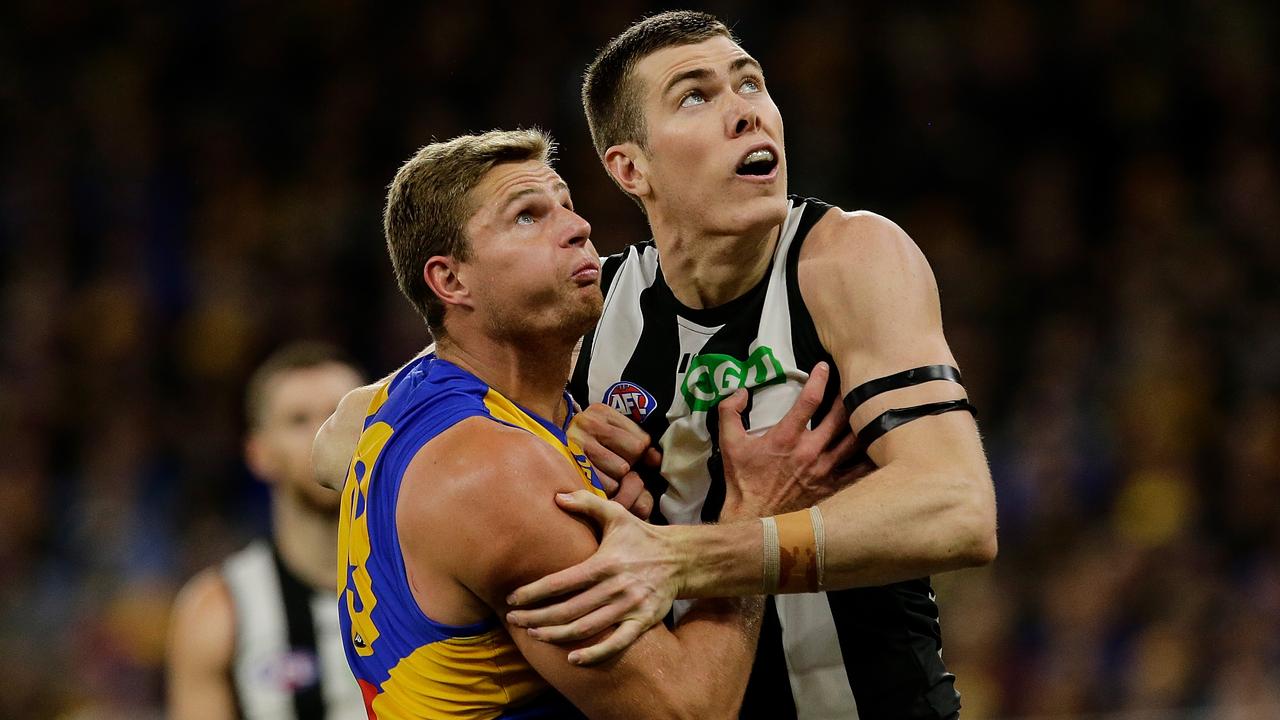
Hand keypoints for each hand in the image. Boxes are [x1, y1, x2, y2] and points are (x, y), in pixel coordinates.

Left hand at [506, 490, 680, 664]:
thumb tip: (556, 496)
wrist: (682, 558)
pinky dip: (595, 654)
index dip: (533, 592)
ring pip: (586, 628)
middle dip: (537, 617)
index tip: (512, 599)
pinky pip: (617, 644)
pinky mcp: (643, 622)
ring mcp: (629, 607)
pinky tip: (573, 660)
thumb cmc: (642, 536)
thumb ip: (587, 503)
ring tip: (534, 635)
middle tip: (514, 621)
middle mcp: (615, 587)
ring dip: (557, 635)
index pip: (561, 582)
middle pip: (568, 610)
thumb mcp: (617, 514)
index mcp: (604, 563)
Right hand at [568, 403, 659, 518]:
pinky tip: (597, 481)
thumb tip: (656, 460)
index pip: (641, 441)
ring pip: (619, 472)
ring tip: (605, 472)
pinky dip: (605, 489)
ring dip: (617, 479)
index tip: (629, 454)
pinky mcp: (571, 467)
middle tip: (615, 464)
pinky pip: (603, 486)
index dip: (640, 452)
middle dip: (628, 465)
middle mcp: (588, 424)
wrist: (544, 444)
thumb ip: (639, 443)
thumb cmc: (590, 443)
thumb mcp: (613, 433)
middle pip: (632, 456)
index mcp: (602, 412)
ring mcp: (576, 445)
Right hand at [718, 362, 866, 518]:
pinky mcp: (834, 487)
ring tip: (869, 407)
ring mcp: (825, 470)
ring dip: (862, 421)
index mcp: (786, 438)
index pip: (809, 400)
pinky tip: (878, 443)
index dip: (819, 378)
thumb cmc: (743, 482)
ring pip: (855, 440)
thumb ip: (729, 412)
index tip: (824, 366)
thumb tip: (740, 391)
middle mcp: (810, 452)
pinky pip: (860, 469)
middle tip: (853, 382)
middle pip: (840, 415)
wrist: (755, 520)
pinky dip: (871, 455)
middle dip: (848, 395)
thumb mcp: (729, 444)